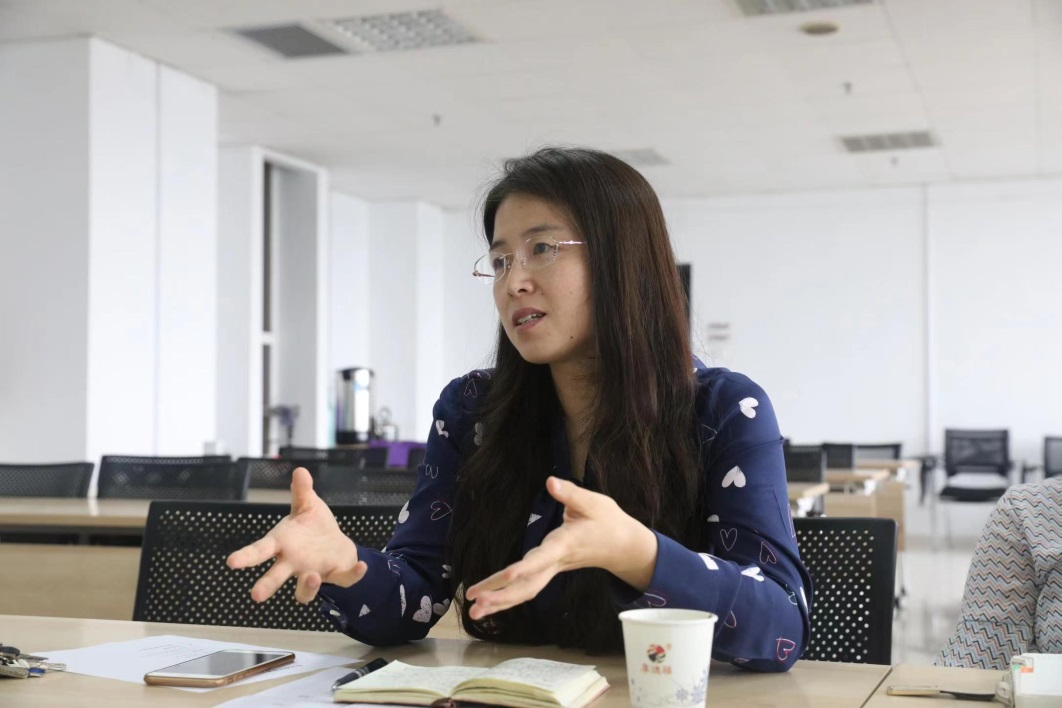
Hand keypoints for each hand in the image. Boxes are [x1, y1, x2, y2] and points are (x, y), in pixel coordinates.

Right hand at [227, 468, 365, 603]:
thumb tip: (300, 470)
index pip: (260, 550)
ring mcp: (314, 572)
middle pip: (276, 576)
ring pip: (305, 589)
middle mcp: (294, 562)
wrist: (335, 543)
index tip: (231, 562)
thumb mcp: (308, 505)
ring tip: (313, 577)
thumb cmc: (313, 526)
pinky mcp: (336, 574)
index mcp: (283, 544)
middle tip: (256, 595)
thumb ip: (302, 492)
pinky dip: (353, 575)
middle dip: (267, 585)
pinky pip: (344, 579)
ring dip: (308, 586)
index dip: (246, 557)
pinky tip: (362, 567)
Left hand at [464, 476, 657, 619]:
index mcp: (565, 544)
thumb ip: (570, 493)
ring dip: (500, 601)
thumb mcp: (594, 502)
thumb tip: (550, 482)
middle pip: (528, 584)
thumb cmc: (608, 521)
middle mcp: (556, 561)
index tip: (508, 575)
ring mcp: (553, 569)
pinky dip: (507, 597)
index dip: (525, 567)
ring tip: (474, 610)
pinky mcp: (549, 570)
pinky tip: (489, 604)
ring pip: (526, 591)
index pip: (542, 558)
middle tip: (475, 604)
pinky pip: (527, 588)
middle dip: (502, 595)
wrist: (623, 546)